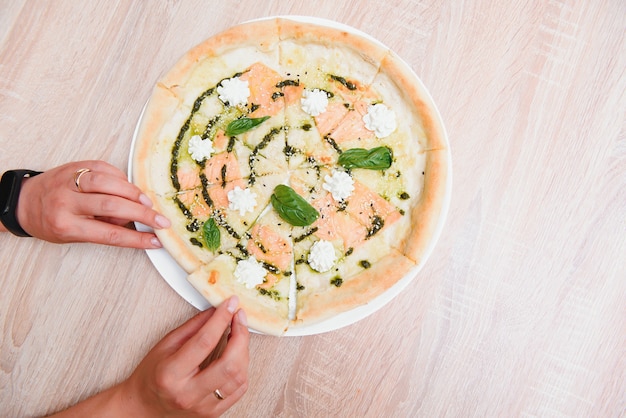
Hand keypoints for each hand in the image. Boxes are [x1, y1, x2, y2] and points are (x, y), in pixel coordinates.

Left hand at [13, 160, 169, 247]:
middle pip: (112, 207)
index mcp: (66, 225)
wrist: (24, 201)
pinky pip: (104, 168)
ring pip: (109, 183)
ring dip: (133, 193)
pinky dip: (121, 178)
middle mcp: (66, 201)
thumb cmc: (50, 222)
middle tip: (161, 221)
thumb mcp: (73, 235)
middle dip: (142, 214)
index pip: (109, 234)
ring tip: (147, 203)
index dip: (136, 239)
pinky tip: (129, 187)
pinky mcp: (75, 165)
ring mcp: (70, 181)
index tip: (155, 240)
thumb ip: (102, 229)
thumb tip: (133, 224)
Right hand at [119, 296, 249, 416]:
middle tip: (239, 318)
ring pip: (238, 377)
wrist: (144, 406)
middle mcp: (188, 393)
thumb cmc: (152, 375)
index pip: (204, 342)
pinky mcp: (213, 413)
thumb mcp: (165, 345)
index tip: (230, 304)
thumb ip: (193, 327)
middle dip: (240, 336)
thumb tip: (216, 310)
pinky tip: (236, 355)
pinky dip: (243, 367)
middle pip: (229, 364)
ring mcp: (203, 407)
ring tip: (238, 335)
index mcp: (171, 374)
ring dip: (243, 351)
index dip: (221, 319)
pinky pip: (239, 389)